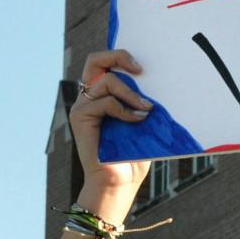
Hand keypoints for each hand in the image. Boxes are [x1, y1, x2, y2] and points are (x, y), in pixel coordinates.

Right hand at [69, 49, 152, 215]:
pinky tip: (137, 120)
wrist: (118, 182)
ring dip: (131, 93)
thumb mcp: (142, 122)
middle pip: (95, 60)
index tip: (143, 67)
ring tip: (146, 109)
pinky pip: (105, 101)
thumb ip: (141, 100)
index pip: (106, 64)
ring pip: (106, 81)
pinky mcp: (79, 117)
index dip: (121, 56)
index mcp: (103, 96)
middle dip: (118, 55)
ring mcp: (83, 106)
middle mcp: (89, 98)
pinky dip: (124, 109)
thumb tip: (160, 80)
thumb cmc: (132, 156)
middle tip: (139, 69)